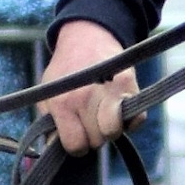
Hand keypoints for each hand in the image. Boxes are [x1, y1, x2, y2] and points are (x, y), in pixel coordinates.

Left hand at [43, 18, 133, 154]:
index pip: (75, 145)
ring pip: (115, 131)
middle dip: (93, 135)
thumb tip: (54, 148)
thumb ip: (49, 123)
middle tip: (89, 122)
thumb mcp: (47, 94)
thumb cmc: (66, 70)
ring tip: (103, 117)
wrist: (87, 36)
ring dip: (110, 128)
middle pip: (97, 140)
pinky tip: (119, 110)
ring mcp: (110, 92)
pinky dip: (130, 120)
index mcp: (63, 103)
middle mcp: (86, 98)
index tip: (77, 138)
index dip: (76, 146)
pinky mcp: (130, 85)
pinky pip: (137, 119)